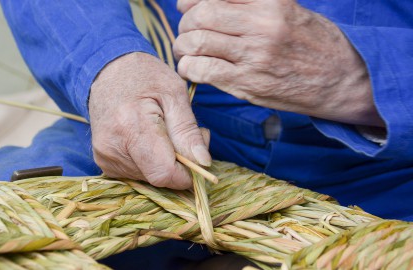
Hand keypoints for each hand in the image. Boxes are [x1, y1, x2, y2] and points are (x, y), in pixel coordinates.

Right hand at [89, 52, 210, 188]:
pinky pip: (137, 174)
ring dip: (164, 162)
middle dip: (178, 164)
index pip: (164, 173)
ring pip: (149, 178)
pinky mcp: (103, 162)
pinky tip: (148, 140)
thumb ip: (188, 130)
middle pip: (158, 178)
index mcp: (131, 126)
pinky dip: (150, 162)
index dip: (187, 173)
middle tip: (181, 135)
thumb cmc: (144, 76)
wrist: (106, 71)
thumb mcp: (174, 93)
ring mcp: (105, 157)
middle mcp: (112, 147)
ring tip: (163, 133)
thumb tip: (203, 163)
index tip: (197, 157)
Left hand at [175, 0, 383, 126]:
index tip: (187, 7)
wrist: (343, 80)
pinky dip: (189, 67)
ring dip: (182, 47)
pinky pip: (202, 70)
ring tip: (186, 51)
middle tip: (187, 32)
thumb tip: (212, 3)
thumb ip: (252, 5)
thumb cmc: (316, 44)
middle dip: (185, 23)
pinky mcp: (248, 84)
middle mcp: (261, 26)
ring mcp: (253, 56)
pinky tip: (193, 68)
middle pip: (201, 16)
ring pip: (196, 42)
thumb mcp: (290, 10)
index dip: (191, 0)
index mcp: (271, 2)